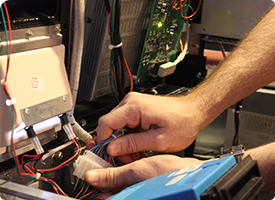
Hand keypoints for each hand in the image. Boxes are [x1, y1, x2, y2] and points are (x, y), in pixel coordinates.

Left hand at [85, 154, 202, 193]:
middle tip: (94, 151)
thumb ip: (113, 176)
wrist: (189, 172)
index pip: (100, 191)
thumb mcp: (136, 174)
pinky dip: (123, 160)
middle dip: (100, 165)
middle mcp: (129, 193)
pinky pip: (128, 169)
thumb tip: (91, 178)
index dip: (92, 176)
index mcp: (125, 196)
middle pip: (107, 180)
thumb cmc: (167, 176)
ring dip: (111, 160)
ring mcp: (136, 186)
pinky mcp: (142, 177)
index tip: (85, 164)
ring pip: (117, 173)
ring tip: (105, 147)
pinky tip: (121, 150)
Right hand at [97, 92, 205, 156]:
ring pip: (116, 127)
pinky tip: (136, 146)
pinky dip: (128, 137)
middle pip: (109, 126)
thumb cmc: (183, 122)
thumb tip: (112, 148)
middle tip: (125, 159)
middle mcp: (131, 102)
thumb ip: (132, 144)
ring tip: (134, 154)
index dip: (103, 141)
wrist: (194, 112)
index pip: (105, 123)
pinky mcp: (137, 109)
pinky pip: (125, 125)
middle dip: (114, 145)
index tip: (107, 154)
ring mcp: (133, 105)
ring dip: (122, 143)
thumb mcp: (158, 140)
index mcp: (134, 107)